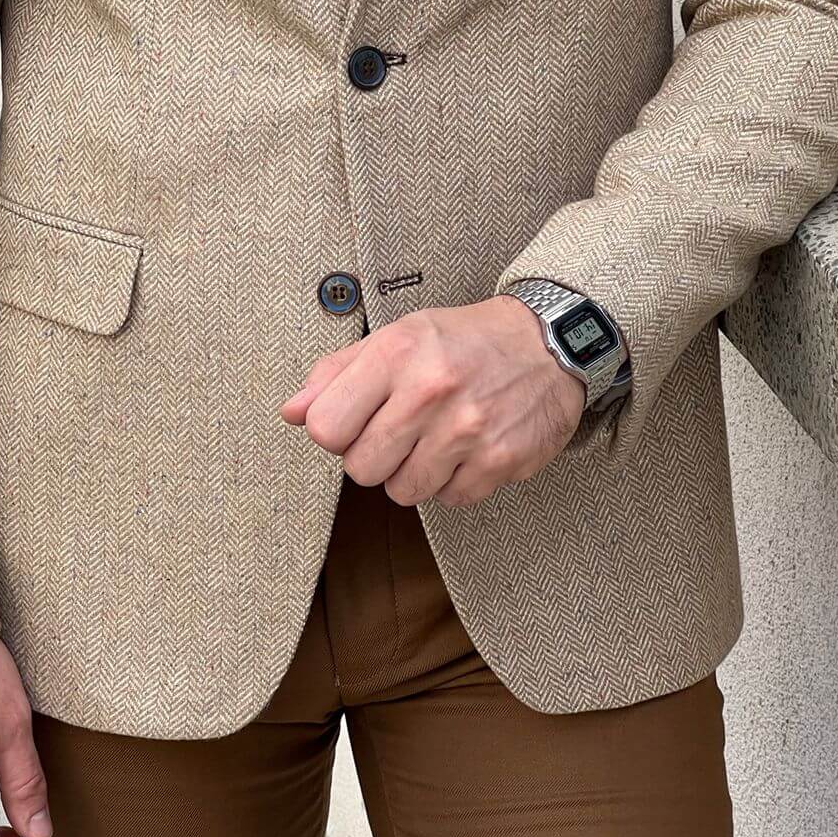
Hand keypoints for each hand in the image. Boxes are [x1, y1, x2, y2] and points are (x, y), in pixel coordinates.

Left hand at [281, 295, 585, 506]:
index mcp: (397, 352)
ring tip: (437, 438)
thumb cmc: (462, 341)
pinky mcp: (500, 460)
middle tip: (402, 431)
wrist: (547, 343)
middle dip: (375, 456)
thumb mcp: (397, 337)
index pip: (325, 428)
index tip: (357, 421)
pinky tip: (468, 449)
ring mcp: (467, 429)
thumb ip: (338, 373)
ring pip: (403, 491)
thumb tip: (291, 412)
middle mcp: (431, 389)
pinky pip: (450, 499)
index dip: (335, 432)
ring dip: (414, 473)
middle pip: (361, 468)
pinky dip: (455, 482)